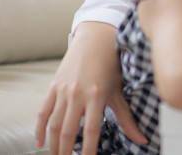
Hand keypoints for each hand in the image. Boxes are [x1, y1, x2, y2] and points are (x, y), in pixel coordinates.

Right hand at [35, 22, 147, 154]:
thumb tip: (143, 140)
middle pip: (68, 131)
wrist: (95, 39)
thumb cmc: (111, 65)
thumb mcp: (119, 91)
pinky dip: (39, 128)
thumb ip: (127, 118)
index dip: (89, 149)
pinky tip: (40, 142)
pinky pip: (43, 112)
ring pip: (54, 124)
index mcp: (97, 95)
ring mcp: (63, 90)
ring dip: (53, 144)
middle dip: (66, 151)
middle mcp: (78, 94)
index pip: (91, 130)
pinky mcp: (53, 86)